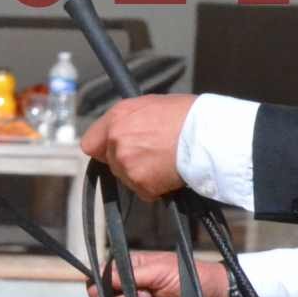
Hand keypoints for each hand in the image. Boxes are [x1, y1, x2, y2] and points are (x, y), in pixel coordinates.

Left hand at [79, 94, 195, 200]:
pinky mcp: (141, 183)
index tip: (113, 151)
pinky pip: (143, 191)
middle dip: (127, 162)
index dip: (103, 149)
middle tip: (151, 157)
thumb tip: (124, 129)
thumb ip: (129, 120)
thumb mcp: (151, 105)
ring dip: (141, 176)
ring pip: (126, 178)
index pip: (90, 144)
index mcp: (116, 118)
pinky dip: (155, 188)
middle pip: (111, 162)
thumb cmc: (186, 116)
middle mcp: (115, 140)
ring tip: (164, 164)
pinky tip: (170, 175)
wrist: (207, 136)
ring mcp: (126, 164)